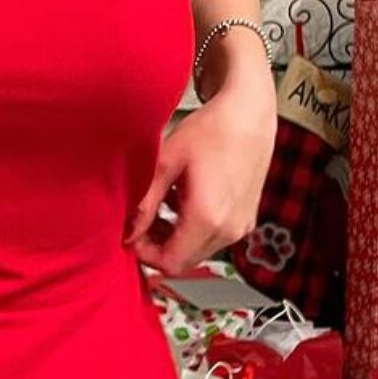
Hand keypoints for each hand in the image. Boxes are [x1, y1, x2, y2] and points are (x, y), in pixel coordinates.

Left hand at [124, 83, 276, 275]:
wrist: (249, 115)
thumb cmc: (210, 132)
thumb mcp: (166, 163)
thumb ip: (145, 202)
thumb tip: (128, 232)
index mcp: (208, 219)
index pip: (171, 262)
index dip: (145, 254)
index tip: (130, 233)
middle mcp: (229, 230)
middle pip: (184, 260)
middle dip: (158, 245)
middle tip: (140, 218)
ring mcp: (241, 226)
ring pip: (199, 250)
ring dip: (174, 236)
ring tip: (160, 204)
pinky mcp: (247, 218)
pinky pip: (214, 237)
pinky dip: (193, 228)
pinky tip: (182, 199)